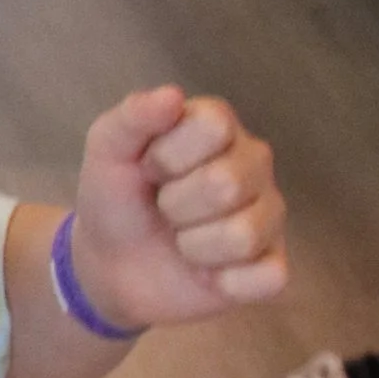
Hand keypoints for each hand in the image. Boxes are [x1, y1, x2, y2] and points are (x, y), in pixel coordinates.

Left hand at [70, 86, 287, 328]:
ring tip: (182, 239)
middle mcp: (254, 164)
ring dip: (193, 246)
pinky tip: (207, 273)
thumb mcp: (107, 152)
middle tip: (164, 209)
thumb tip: (172, 95)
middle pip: (226, 185)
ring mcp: (269, 215)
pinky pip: (267, 277)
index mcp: (218, 125)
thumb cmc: (116, 198)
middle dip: (175, 206)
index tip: (149, 168)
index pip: (214, 128)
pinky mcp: (272, 266)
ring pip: (242, 235)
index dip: (168, 155)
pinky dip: (224, 282)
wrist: (110, 264)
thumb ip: (132, 117)